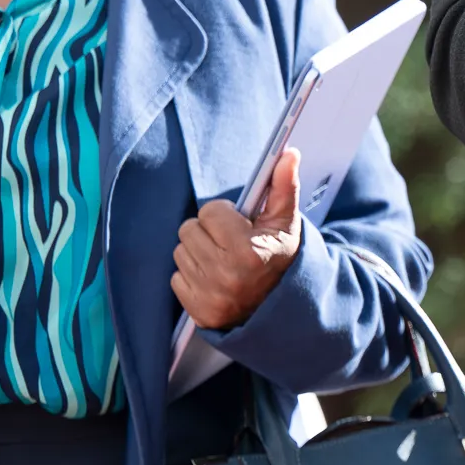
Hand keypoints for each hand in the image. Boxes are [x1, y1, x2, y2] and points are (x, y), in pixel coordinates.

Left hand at [173, 147, 304, 331]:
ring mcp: (210, 295)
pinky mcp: (198, 311)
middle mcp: (226, 274)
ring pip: (181, 252)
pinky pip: (176, 278)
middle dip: (208, 232)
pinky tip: (214, 280)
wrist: (282, 309)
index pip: (210, 211)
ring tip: (222, 261)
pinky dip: (192, 277)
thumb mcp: (286, 222)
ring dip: (198, 253)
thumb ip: (284, 186)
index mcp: (248, 249)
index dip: (224, 215)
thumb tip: (288, 153)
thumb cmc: (280, 257)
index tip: (239, 225)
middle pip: (189, 229)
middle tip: (229, 242)